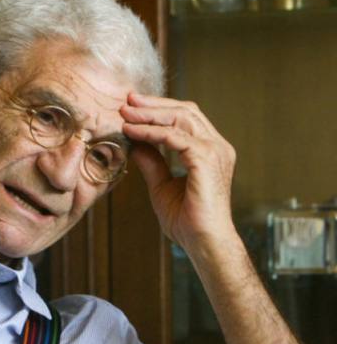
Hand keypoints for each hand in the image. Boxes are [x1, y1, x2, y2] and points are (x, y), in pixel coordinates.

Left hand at [120, 92, 236, 253]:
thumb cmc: (187, 221)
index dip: (158, 109)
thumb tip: (136, 145)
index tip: (132, 107)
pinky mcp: (207, 159)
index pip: (185, 118)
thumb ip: (152, 163)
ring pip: (181, 118)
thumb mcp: (161, 186)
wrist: (203, 242)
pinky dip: (151, 132)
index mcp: (209, 151)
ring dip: (150, 114)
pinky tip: (132, 131)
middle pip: (185, 111)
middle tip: (126, 101)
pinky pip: (175, 137)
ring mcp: (215, 151)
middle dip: (153, 105)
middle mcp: (217, 147)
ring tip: (125, 113)